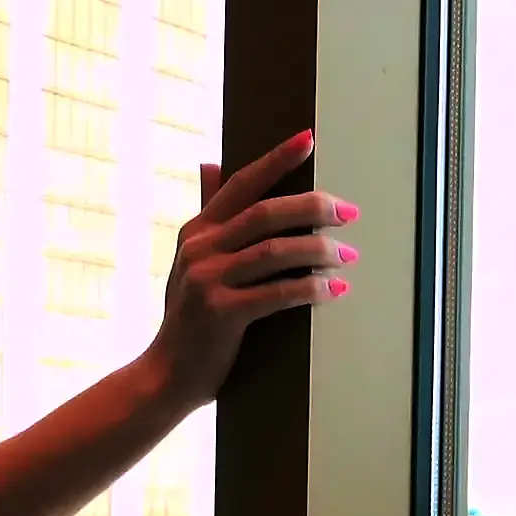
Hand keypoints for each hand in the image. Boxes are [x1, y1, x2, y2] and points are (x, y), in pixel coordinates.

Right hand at [144, 129, 358, 407]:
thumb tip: (210, 164)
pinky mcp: (222, 314)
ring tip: (349, 255)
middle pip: (266, 213)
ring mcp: (208, 281)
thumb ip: (208, 217)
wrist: (166, 375)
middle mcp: (200, 249)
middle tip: (350, 213)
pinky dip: (311, 289)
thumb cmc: (191, 320)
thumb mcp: (190, 262)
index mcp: (197, 232)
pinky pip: (278, 293)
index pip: (241, 184)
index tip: (308, 139)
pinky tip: (335, 289)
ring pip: (276, 251)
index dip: (276, 160)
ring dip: (320, 250)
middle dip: (314, 207)